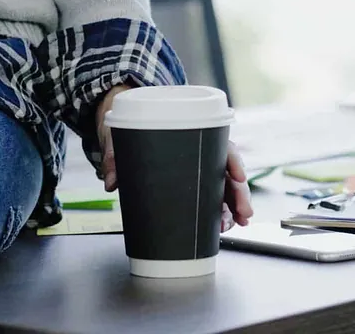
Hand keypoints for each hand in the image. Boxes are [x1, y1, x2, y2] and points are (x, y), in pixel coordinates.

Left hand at [96, 86, 253, 229]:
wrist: (130, 129)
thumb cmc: (135, 128)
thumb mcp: (123, 136)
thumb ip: (116, 155)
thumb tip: (111, 181)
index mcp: (193, 134)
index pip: (222, 145)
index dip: (233, 161)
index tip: (237, 176)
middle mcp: (201, 152)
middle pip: (228, 171)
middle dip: (240, 193)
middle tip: (244, 213)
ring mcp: (198, 170)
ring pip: (224, 187)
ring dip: (234, 207)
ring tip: (236, 224)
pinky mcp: (191, 185)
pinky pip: (212, 199)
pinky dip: (221, 213)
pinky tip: (224, 226)